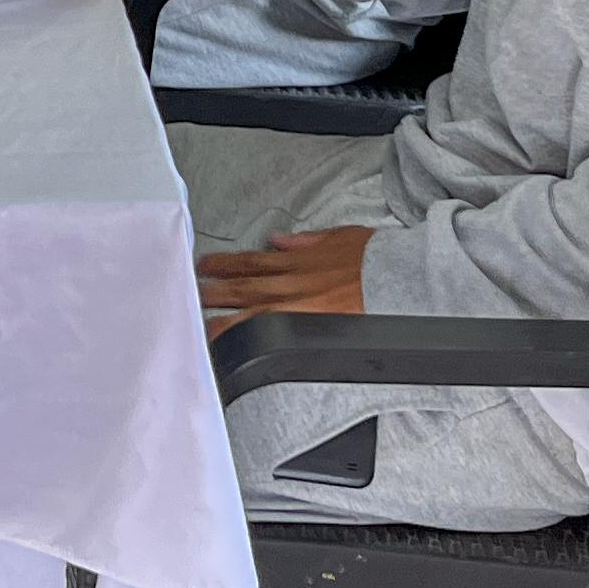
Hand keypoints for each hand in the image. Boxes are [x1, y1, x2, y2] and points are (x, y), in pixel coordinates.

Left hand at [196, 225, 375, 332]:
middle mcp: (294, 283)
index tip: (204, 266)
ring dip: (224, 318)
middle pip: (245, 286)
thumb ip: (308, 241)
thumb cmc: (376, 261)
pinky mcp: (311, 328)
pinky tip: (236, 349)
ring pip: (252, 312)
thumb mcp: (342, 238)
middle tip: (189, 293)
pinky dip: (253, 340)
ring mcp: (300, 307)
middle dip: (214, 289)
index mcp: (299, 261)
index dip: (225, 263)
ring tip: (201, 325)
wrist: (399, 281)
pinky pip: (275, 335)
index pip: (253, 261)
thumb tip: (281, 240)